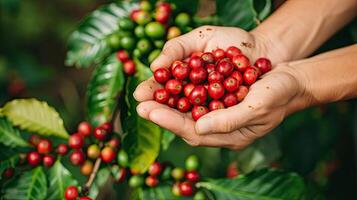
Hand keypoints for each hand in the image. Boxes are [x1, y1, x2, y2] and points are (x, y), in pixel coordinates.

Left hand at [134, 26, 305, 149]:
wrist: (291, 80)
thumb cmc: (279, 93)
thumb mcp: (258, 105)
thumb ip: (229, 120)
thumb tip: (198, 127)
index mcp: (231, 136)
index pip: (194, 132)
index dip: (171, 122)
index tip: (150, 111)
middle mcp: (221, 129)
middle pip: (185, 124)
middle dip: (161, 114)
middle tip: (140, 104)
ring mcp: (219, 116)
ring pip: (186, 112)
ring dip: (166, 103)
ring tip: (146, 95)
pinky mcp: (219, 102)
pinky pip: (194, 100)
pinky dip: (179, 93)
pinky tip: (166, 84)